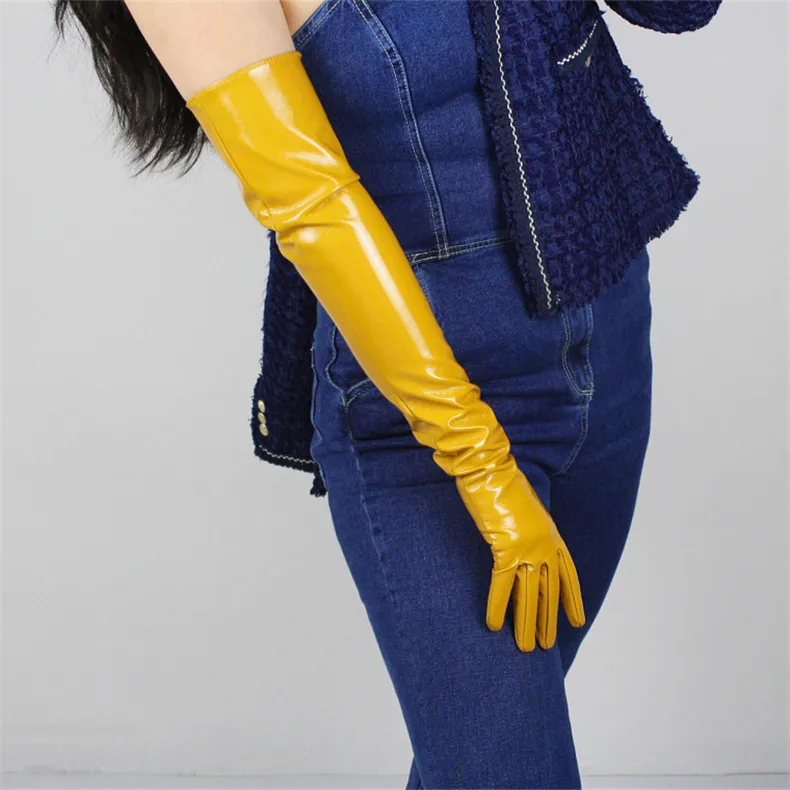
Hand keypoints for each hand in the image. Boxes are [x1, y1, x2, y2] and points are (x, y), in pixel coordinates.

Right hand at [455, 453, 585, 651]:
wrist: (490, 469)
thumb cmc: (503, 482)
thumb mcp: (526, 506)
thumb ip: (529, 527)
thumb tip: (525, 538)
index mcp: (553, 535)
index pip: (568, 575)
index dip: (571, 600)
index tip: (577, 621)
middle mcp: (545, 546)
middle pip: (549, 592)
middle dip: (547, 620)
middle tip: (546, 645)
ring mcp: (527, 549)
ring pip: (528, 596)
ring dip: (526, 624)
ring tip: (525, 648)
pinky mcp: (505, 550)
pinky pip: (502, 586)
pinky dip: (497, 607)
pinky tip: (494, 626)